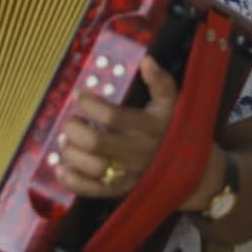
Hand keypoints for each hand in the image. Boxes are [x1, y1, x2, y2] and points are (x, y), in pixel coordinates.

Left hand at [56, 55, 177, 198]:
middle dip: (75, 129)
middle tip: (70, 120)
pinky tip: (61, 167)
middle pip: (95, 143)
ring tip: (65, 141)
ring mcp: (128, 174)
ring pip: (91, 167)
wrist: (190, 169)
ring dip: (71, 152)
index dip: (90, 104)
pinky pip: (93, 191)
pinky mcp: (120, 190)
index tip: (79, 95)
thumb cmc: (173, 128)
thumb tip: (147, 60)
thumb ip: (159, 81)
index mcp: (147, 127)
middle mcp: (136, 152)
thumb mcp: (171, 102)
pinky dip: (72, 181)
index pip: (112, 117)